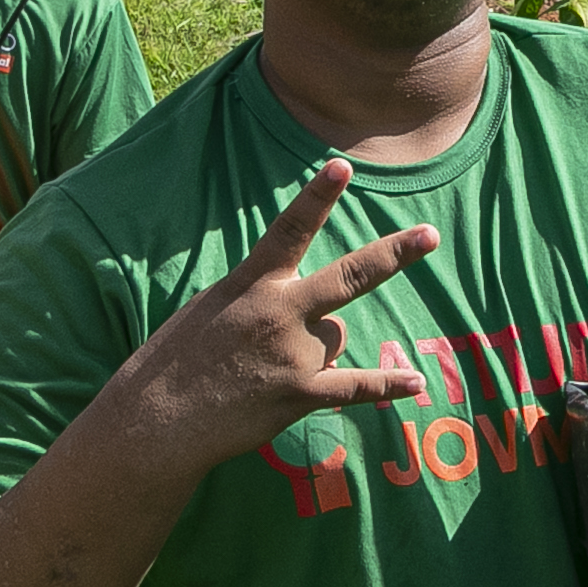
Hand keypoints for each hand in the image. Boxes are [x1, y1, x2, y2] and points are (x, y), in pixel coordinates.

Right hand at [119, 159, 440, 474]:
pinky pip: (356, 385)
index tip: (344, 166)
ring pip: (336, 337)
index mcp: (251, 283)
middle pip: (350, 276)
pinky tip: (416, 383)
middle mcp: (278, 312)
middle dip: (393, 254)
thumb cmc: (177, 360)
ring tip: (268, 371)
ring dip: (317, 350)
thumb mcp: (212, 307)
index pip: (289, 230)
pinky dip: (386, 385)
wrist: (158, 420)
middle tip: (430, 235)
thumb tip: (312, 311)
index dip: (317, 196)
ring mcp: (293, 353)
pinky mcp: (300, 394)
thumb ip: (261, 296)